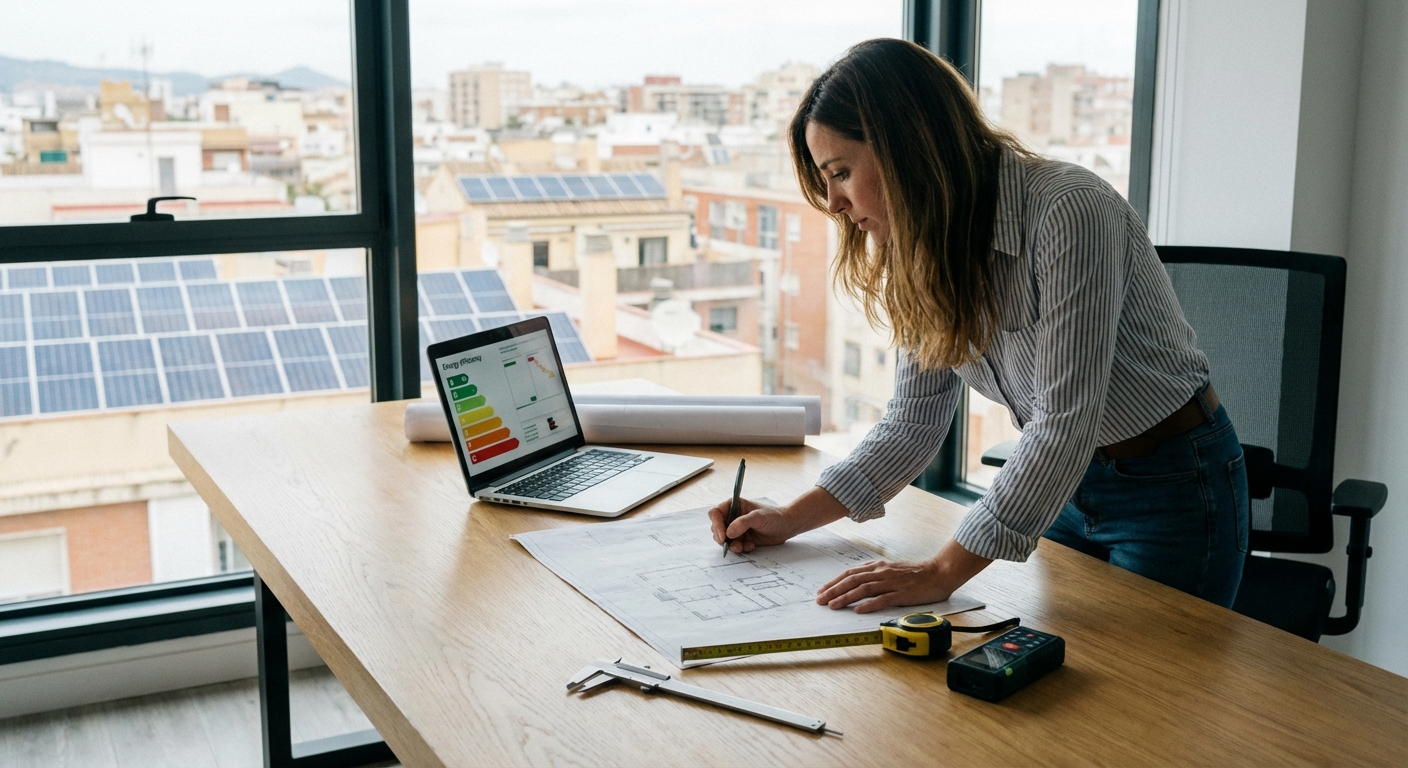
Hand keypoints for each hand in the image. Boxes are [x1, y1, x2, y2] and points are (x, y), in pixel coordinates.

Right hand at [708, 498, 802, 553]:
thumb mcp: (759, 517)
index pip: (716, 513)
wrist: (787, 527)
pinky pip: (733, 545)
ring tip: (742, 547)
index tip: (723, 536)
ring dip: (731, 545)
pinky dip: (739, 548)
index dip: (717, 524)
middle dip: (722, 538)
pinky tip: (750, 546)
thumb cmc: (775, 516)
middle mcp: (733, 516)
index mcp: (734, 505)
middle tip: (731, 545)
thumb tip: (728, 533)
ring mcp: (736, 528)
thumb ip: (743, 523)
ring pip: (723, 539)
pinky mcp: (741, 538)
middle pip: (716, 527)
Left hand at [815, 559, 952, 612]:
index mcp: (878, 566)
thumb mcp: (891, 569)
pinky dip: (870, 604)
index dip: (834, 582)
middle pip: (852, 580)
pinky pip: (884, 599)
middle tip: (819, 600)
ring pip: (864, 589)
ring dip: (846, 597)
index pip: (850, 573)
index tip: (821, 591)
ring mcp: (892, 583)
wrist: (939, 572)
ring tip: (833, 606)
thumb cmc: (915, 573)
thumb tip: (856, 581)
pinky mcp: (902, 594)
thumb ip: (874, 574)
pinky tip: (859, 610)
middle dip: (834, 590)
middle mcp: (882, 572)